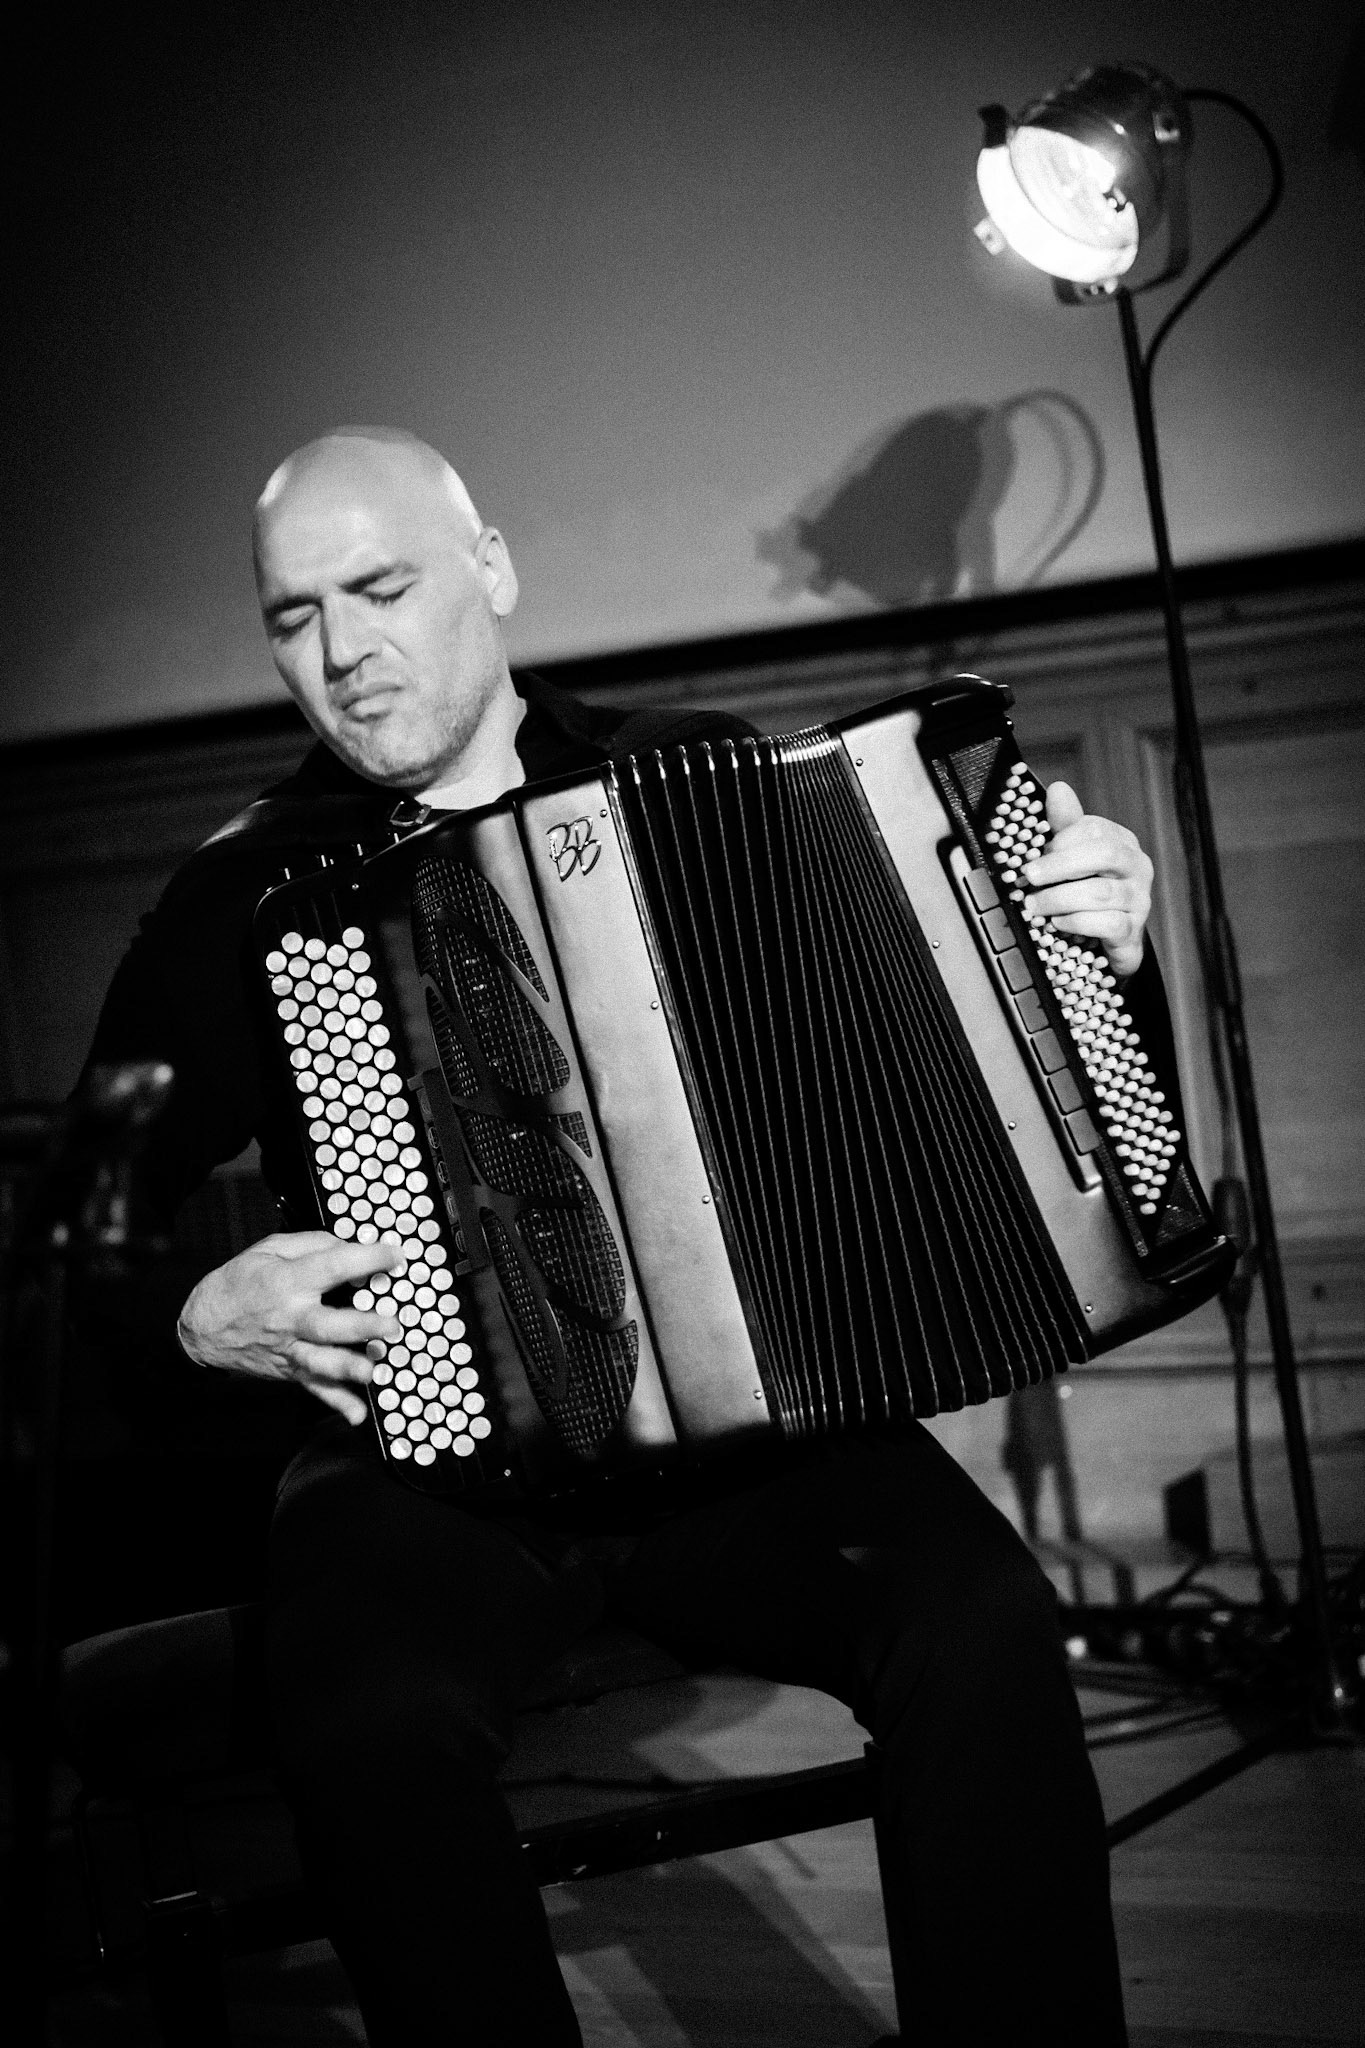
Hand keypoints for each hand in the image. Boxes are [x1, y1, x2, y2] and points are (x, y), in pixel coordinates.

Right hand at [177, 1231, 406, 1424]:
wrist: (203, 1327)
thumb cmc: (238, 1284)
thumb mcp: (268, 1250)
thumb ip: (311, 1244)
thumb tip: (348, 1244)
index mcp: (287, 1283)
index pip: (331, 1268)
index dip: (366, 1259)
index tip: (395, 1255)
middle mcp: (291, 1319)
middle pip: (329, 1325)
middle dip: (362, 1326)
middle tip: (392, 1324)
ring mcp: (291, 1349)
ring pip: (323, 1362)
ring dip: (351, 1367)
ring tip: (375, 1367)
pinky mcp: (291, 1370)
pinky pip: (316, 1388)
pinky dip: (337, 1403)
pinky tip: (358, 1414)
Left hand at [1021, 781, 1152, 979]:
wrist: (1107, 940)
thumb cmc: (1086, 890)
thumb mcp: (1073, 855)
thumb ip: (1065, 824)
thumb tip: (1058, 788)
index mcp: (1122, 842)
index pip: (1095, 829)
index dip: (1062, 840)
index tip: (1036, 853)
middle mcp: (1137, 867)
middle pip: (1104, 855)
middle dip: (1060, 865)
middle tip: (1028, 876)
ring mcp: (1139, 900)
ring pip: (1102, 893)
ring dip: (1060, 898)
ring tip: (1034, 905)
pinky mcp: (1133, 931)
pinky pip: (1109, 924)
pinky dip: (1078, 923)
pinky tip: (1058, 923)